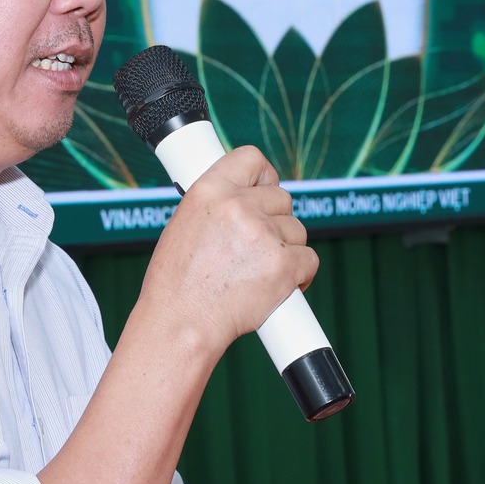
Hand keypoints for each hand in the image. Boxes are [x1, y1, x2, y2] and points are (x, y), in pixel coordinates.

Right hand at [138, 145, 317, 354]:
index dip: (263, 176)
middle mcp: (238, 207)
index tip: (264, 188)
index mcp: (209, 191)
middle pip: (282, 198)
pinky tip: (279, 285)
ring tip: (259, 272)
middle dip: (275, 221)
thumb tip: (245, 202)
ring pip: (297, 231)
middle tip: (256, 247)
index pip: (252, 159)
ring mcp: (264, 235)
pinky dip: (299, 274)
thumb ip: (217, 208)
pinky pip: (309, 259)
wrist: (180, 324)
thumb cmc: (175, 285)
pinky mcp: (284, 265)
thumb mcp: (183, 227)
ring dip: (286, 249)